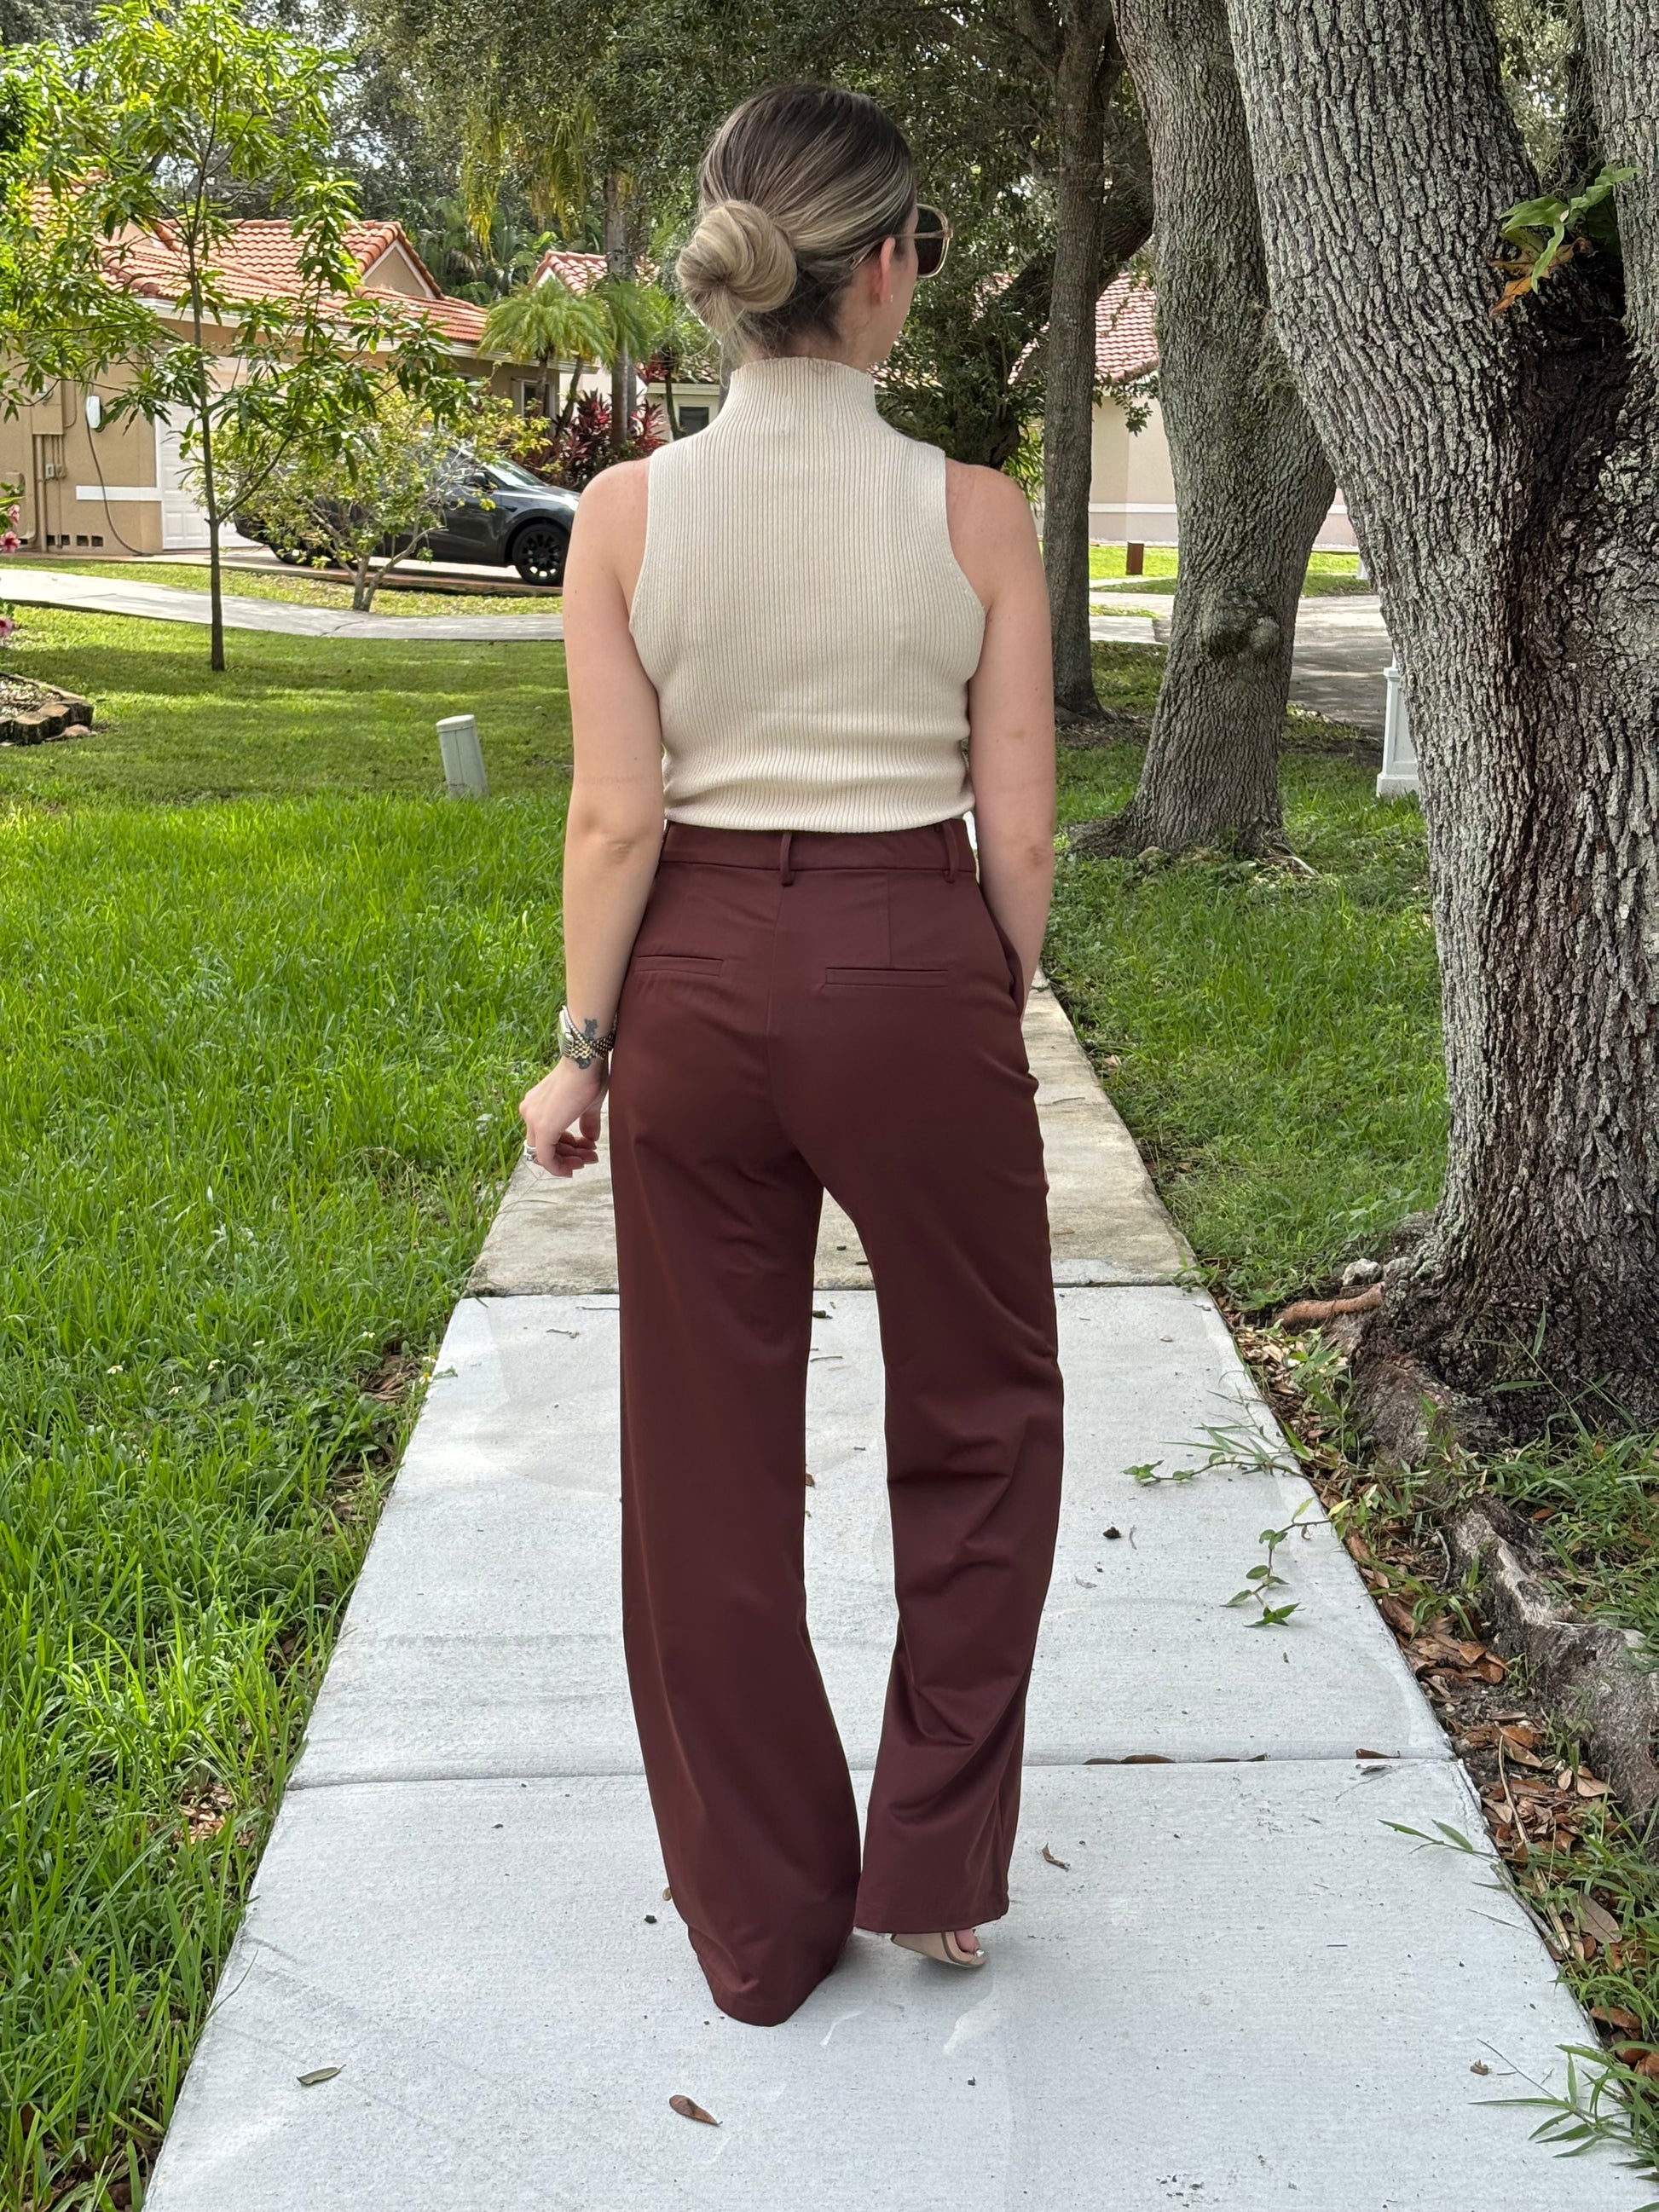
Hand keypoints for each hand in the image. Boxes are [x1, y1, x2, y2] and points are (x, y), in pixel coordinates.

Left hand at [518, 1056, 607, 1177]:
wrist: (584, 1062)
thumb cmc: (587, 1076)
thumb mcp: (588, 1104)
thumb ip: (587, 1123)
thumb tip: (591, 1139)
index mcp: (536, 1105)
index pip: (545, 1135)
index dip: (565, 1147)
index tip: (584, 1150)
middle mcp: (530, 1112)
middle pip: (545, 1147)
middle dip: (569, 1155)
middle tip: (590, 1157)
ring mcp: (533, 1120)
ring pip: (546, 1154)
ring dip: (569, 1160)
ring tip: (591, 1158)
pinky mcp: (543, 1128)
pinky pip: (546, 1157)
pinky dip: (560, 1166)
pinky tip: (575, 1167)